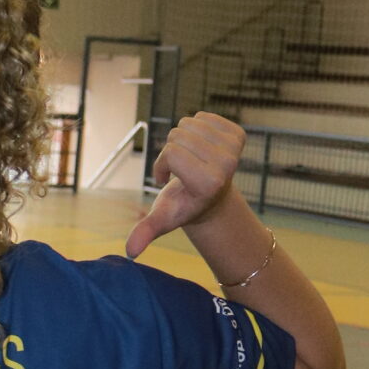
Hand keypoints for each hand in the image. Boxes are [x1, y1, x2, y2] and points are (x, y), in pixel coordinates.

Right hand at [126, 111, 245, 257]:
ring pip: (188, 123)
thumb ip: (146, 231)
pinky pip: (202, 116)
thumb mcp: (163, 218)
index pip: (172, 152)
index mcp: (209, 183)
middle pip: (178, 135)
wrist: (212, 196)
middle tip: (180, 170)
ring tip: (189, 159)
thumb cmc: (182, 205)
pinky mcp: (238, 134)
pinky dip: (195, 129)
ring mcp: (234, 148)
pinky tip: (200, 148)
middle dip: (170, 151)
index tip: (168, 179)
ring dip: (182, 140)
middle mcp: (227, 165)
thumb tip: (130, 252)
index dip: (162, 163)